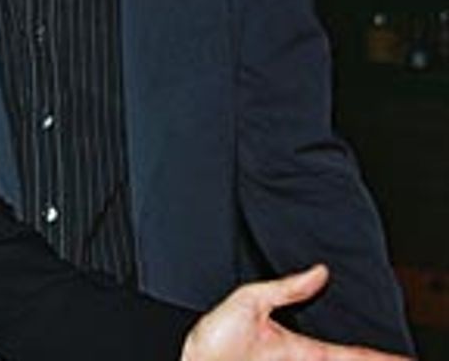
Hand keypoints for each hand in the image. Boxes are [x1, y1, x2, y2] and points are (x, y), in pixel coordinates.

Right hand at [182, 265, 411, 360]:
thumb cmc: (216, 342)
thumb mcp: (249, 303)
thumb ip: (286, 288)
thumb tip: (319, 272)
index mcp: (306, 352)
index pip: (356, 355)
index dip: (384, 358)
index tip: (408, 359)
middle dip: (370, 359)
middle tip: (401, 358)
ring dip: (351, 358)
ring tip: (374, 356)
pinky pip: (316, 359)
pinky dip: (334, 358)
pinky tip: (335, 355)